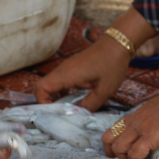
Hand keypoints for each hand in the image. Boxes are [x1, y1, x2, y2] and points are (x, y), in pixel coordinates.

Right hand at [35, 7, 158, 110]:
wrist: (117, 44)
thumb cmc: (112, 65)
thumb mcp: (104, 90)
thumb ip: (90, 105)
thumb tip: (78, 115)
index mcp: (67, 75)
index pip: (41, 88)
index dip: (43, 102)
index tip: (55, 112)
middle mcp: (62, 70)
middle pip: (42, 86)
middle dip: (47, 101)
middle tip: (60, 113)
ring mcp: (66, 67)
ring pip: (50, 83)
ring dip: (54, 97)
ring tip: (67, 109)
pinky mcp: (72, 67)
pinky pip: (59, 80)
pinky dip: (61, 91)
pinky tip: (73, 99)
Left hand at [101, 44, 158, 158]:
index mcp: (135, 117)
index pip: (111, 132)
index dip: (112, 148)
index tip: (124, 158)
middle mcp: (134, 122)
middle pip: (109, 141)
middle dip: (117, 157)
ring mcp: (141, 127)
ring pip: (118, 149)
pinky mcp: (151, 134)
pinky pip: (135, 153)